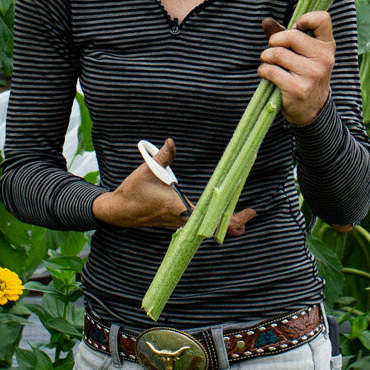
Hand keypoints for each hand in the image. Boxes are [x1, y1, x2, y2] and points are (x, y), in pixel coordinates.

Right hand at [91, 136, 257, 234]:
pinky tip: (220, 219)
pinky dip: (211, 223)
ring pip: (205, 226)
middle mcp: (180, 219)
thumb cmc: (133, 192)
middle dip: (232, 222)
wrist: (119, 211)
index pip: (208, 218)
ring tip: (243, 220)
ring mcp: (178, 223)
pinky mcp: (175, 222)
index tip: (244, 216)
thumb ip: (163, 156)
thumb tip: (171, 142)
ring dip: (223, 223)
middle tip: (251, 215)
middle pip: (212, 225)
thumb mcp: (148, 170)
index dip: (227, 219)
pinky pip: (198, 225)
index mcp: (177, 208)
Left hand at [260, 12, 335, 126]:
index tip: (296, 28)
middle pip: (292, 35)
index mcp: (327, 46)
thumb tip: (265, 21)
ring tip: (268, 62)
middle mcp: (324, 59)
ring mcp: (312, 74)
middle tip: (272, 49)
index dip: (306, 19)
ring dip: (266, 57)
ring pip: (278, 54)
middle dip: (275, 41)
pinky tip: (267, 74)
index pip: (323, 19)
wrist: (312, 109)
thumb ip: (286, 35)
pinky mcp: (298, 88)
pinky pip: (271, 71)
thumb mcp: (303, 53)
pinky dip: (263, 70)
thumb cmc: (305, 74)